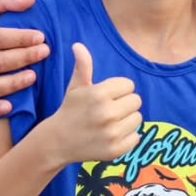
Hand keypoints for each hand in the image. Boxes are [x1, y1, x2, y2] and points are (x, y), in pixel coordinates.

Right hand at [48, 43, 142, 165]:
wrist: (57, 142)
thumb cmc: (70, 110)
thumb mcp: (76, 87)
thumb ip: (83, 65)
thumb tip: (78, 45)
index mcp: (99, 94)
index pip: (129, 85)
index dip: (118, 90)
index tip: (105, 97)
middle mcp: (106, 114)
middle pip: (136, 101)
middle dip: (124, 104)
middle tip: (109, 110)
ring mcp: (111, 134)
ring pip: (138, 118)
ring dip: (127, 120)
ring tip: (110, 123)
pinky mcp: (115, 150)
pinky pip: (136, 137)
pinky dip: (128, 137)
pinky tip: (112, 136)